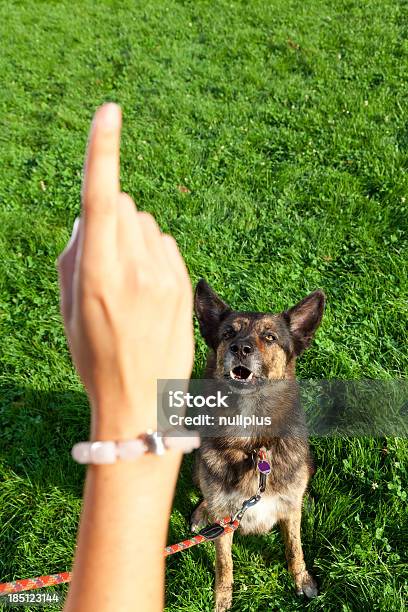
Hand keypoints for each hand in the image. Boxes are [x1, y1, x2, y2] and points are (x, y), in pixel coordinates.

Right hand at [58, 103, 193, 438]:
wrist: (139, 397)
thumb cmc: (93, 354)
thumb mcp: (68, 305)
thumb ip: (77, 250)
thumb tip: (94, 214)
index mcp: (97, 273)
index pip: (100, 196)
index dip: (103, 150)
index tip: (109, 112)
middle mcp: (135, 268)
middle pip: (123, 205)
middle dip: (110, 220)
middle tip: (105, 265)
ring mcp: (166, 275)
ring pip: (146, 224)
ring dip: (133, 239)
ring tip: (129, 286)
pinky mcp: (185, 283)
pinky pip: (166, 244)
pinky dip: (154, 255)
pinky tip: (149, 290)